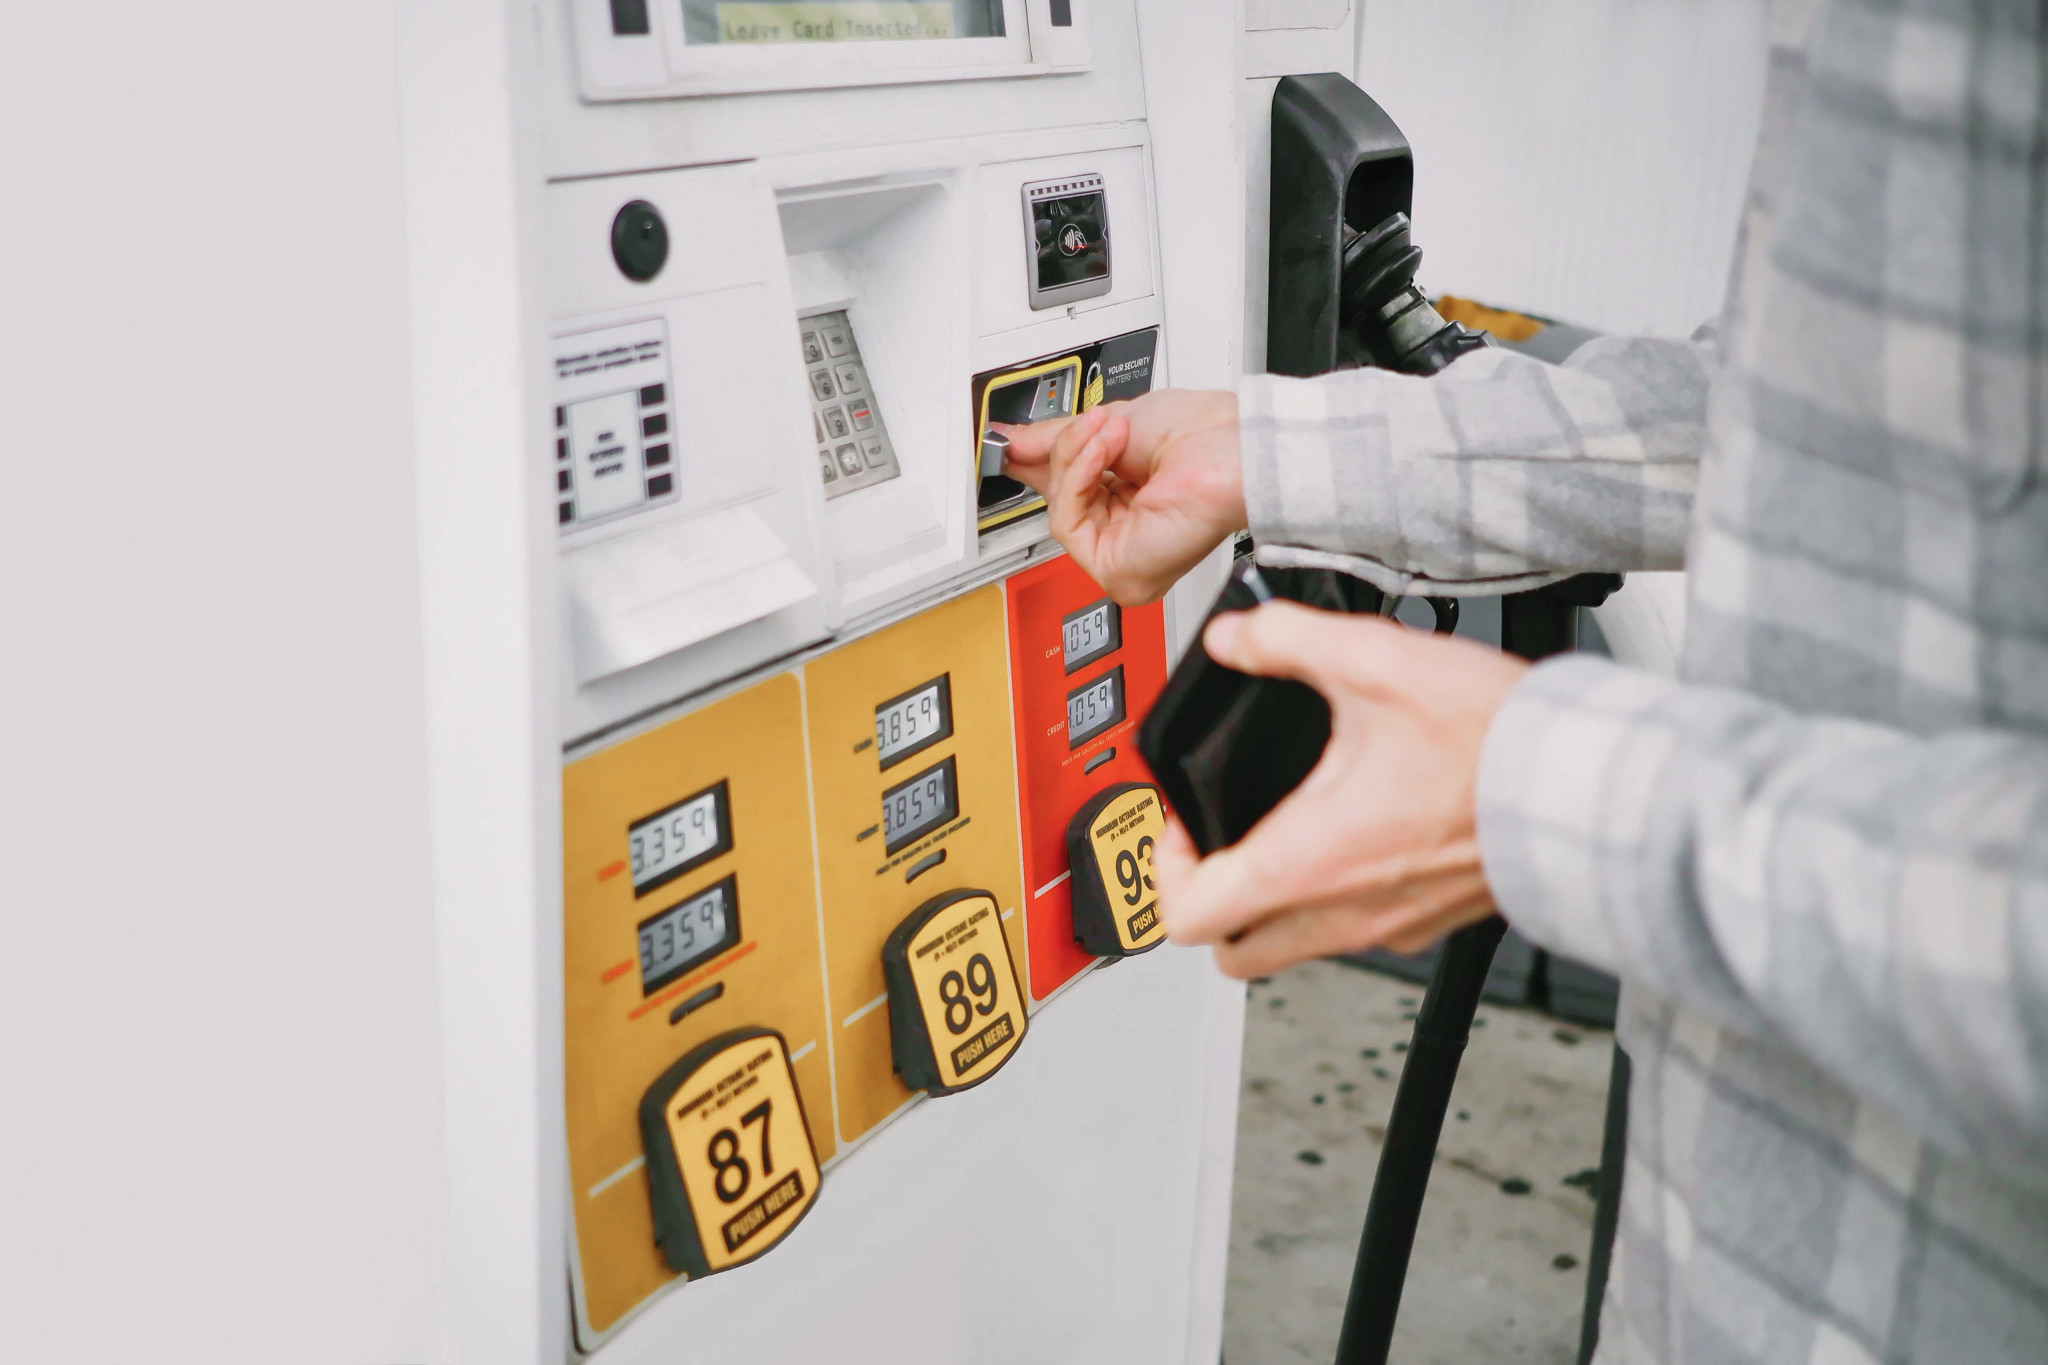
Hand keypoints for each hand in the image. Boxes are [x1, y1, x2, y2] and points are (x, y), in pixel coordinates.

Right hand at [997, 388, 1245, 604]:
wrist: (1230, 448)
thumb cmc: (1202, 437)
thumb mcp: (1111, 426)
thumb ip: (1057, 440)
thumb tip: (1013, 442)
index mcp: (1131, 502)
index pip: (1067, 491)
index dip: (1040, 462)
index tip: (1011, 441)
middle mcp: (1128, 534)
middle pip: (1057, 500)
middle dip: (1065, 452)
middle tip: (1086, 423)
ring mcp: (1123, 556)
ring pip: (1058, 511)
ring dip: (1078, 460)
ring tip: (1109, 434)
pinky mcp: (1117, 571)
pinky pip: (1067, 525)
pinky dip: (1079, 481)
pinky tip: (1103, 457)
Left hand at [1152, 601, 1527, 978]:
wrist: (1587, 786)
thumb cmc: (1492, 742)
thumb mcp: (1373, 663)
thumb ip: (1287, 641)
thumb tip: (1238, 637)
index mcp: (1306, 863)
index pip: (1188, 915)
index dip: (1164, 867)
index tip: (1183, 820)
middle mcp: (1341, 912)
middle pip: (1234, 952)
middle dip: (1210, 898)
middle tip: (1221, 836)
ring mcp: (1389, 926)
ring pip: (1293, 946)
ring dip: (1270, 901)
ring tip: (1286, 825)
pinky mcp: (1430, 920)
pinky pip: (1354, 928)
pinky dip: (1333, 896)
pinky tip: (1357, 831)